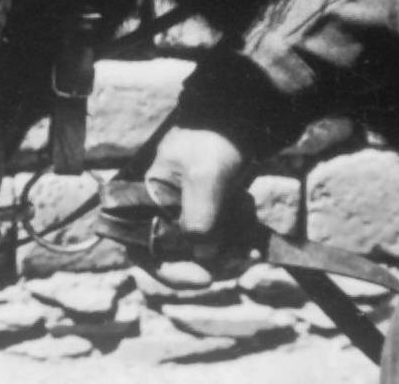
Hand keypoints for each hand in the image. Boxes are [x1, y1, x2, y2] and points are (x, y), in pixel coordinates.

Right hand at [140, 125, 249, 263]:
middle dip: (211, 265)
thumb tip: (205, 257)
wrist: (238, 120)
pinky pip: (222, 244)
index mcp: (144, 202)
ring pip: (204, 255)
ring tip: (254, 248)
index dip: (168, 271)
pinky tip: (255, 240)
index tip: (203, 278)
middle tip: (241, 262)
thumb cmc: (211, 141)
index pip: (143, 250)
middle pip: (177, 259)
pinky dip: (239, 247)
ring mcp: (187, 215)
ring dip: (231, 257)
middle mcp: (161, 213)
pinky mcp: (211, 216)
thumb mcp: (203, 177)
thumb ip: (199, 218)